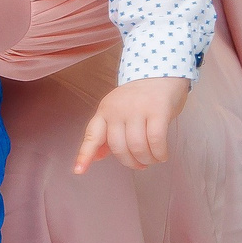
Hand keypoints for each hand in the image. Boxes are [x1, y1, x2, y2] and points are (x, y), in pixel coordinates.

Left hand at [74, 77, 189, 173]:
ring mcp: (138, 109)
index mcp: (105, 111)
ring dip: (147, 159)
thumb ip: (108, 133)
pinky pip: (156, 140)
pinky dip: (159, 153)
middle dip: (131, 162)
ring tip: (153, 159)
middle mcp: (118, 110)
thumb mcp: (119, 111)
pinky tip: (162, 155)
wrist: (162, 71)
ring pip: (137, 146)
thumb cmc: (140, 97)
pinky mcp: (158, 110)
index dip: (85, 155)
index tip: (79, 171)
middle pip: (119, 147)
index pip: (92, 135)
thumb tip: (97, 157)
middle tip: (141, 165)